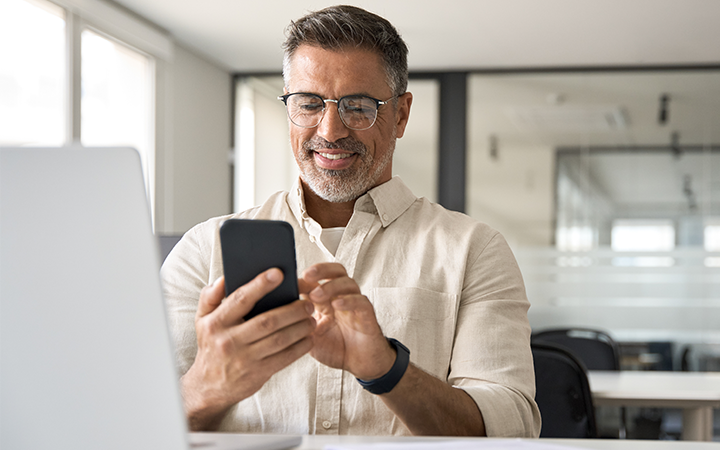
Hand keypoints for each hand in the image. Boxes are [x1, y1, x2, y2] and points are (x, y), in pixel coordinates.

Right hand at [181, 269, 314, 429]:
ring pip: (280, 339)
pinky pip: (284, 358)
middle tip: (307, 303)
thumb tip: (224, 278)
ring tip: (311, 319)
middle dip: (292, 310)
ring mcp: (244, 359)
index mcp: (217, 323)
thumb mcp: (202, 319)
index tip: (279, 274)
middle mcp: (229, 340)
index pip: (241, 299)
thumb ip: (210, 296)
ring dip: (300, 328)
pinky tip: (308, 338)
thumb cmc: (211, 346)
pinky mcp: (257, 373)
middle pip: (268, 321)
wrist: (208, 386)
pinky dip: (300, 347)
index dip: (260, 285)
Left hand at [299, 263, 395, 379]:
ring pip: (348, 283)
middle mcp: (342, 297)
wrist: (359, 364)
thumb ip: (298, 323)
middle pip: (336, 271)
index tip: (290, 282)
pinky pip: (361, 302)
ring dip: (331, 286)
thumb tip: (278, 312)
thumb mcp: (310, 336)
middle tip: (307, 275)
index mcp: (326, 300)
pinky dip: (349, 300)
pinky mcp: (367, 315)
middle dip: (321, 270)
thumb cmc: (336, 348)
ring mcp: (355, 305)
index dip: (305, 277)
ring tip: (317, 295)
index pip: (318, 279)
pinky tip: (337, 304)